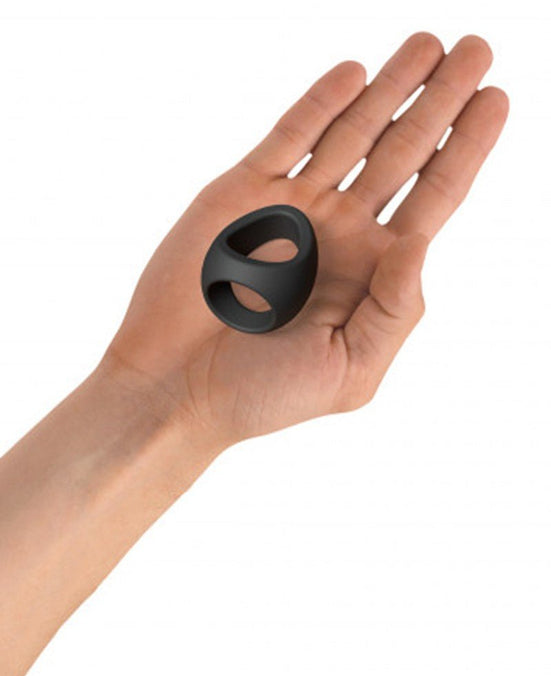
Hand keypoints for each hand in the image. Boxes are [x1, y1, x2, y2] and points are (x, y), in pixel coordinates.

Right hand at [105, 33, 507, 445]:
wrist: (177, 387)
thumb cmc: (264, 394)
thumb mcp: (352, 370)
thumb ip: (395, 310)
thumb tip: (420, 241)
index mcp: (372, 273)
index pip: (432, 200)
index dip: (466, 150)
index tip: (497, 101)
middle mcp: (339, 232)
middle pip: (403, 153)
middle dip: (440, 101)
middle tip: (477, 51)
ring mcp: (292, 207)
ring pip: (352, 133)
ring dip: (391, 88)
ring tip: (429, 44)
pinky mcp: (242, 193)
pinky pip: (289, 137)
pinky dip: (320, 104)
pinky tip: (354, 74)